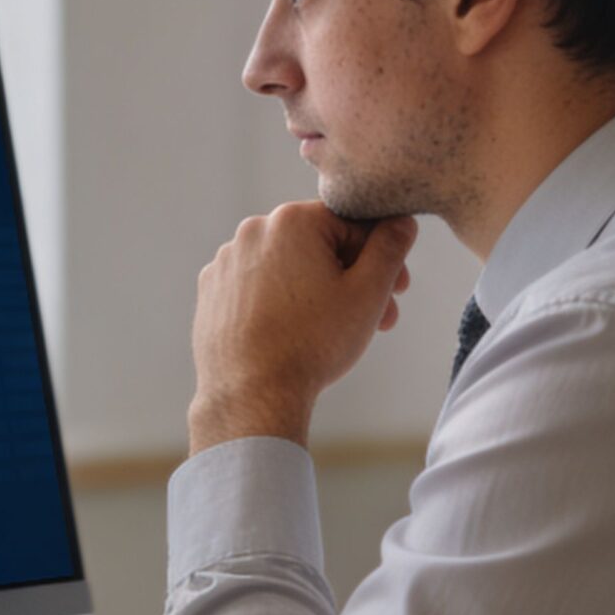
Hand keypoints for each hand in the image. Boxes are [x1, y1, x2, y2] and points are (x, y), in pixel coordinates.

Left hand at [189, 205, 416, 452]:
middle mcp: (252, 231)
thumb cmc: (312, 344)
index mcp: (291, 220)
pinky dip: (280, 302)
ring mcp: (226, 261)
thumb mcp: (367, 293)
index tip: (397, 290)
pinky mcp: (212, 290)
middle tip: (378, 317)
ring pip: (288, 266)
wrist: (251, 394)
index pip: (353, 224)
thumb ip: (390, 248)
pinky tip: (294, 332)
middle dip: (353, 278)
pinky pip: (257, 286)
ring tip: (335, 331)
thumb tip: (401, 222)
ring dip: (318, 290)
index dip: (382, 256)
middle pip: (319, 245)